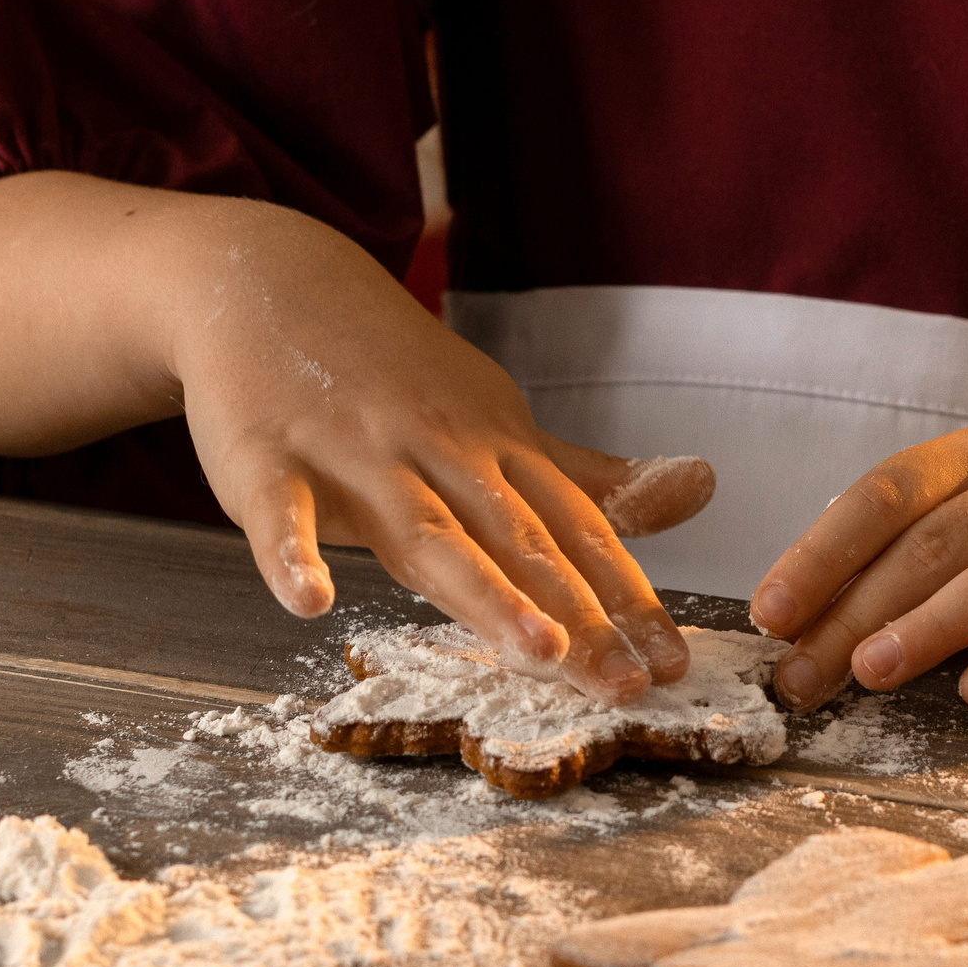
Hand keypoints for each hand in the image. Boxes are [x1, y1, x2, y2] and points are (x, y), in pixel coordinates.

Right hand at [174, 206, 706, 703]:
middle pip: (519, 542)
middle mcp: (439, 450)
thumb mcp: (496, 418)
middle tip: (628, 685)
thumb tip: (701, 490)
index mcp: (496, 448)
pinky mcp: (266, 458)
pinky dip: (291, 554)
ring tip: (537, 651)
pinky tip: (311, 602)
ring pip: (426, 533)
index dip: (628, 598)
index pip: (578, 531)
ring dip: (484, 593)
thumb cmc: (392, 374)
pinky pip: (280, 512)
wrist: (267, 281)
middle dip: (579, 616)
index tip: (674, 664)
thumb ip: (585, 476)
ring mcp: (354, 453)